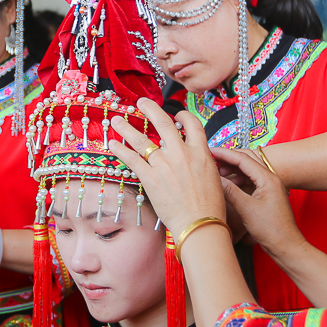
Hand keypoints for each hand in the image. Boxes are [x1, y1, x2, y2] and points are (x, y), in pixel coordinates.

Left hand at [107, 98, 226, 236]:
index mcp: (201, 152)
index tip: (176, 114)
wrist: (200, 224)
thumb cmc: (210, 207)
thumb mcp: (213, 178)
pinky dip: (120, 150)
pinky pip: (132, 159)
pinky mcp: (150, 178)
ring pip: (142, 139)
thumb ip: (202, 164)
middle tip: (141, 102)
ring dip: (127, 127)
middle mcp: (182, 154)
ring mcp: (164, 165)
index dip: (183, 115)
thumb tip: (196, 159)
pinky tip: (113, 143)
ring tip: (117, 119)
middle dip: (150, 109)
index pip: (192, 124)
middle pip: (163, 122)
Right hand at [216, 149, 306, 259]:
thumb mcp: (246, 209)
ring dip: (233, 169)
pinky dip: (238, 179)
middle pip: (247, 160)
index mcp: (268, 178)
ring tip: (217, 172)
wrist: (286, 245)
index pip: (243, 158)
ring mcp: (269, 186)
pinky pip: (250, 180)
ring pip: (248, 170)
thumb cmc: (271, 229)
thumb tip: (215, 178)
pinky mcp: (266, 195)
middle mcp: (270, 178)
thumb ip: (230, 191)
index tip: (210, 151)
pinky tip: (228, 184)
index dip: (225, 154)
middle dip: (229, 158)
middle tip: (212, 159)